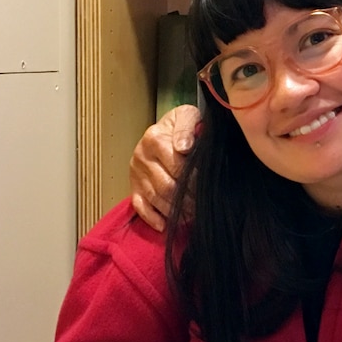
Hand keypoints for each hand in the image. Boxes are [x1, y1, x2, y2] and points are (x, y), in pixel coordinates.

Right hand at [129, 104, 200, 230]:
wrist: (166, 128)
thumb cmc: (184, 125)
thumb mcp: (188, 116)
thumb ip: (187, 127)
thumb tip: (184, 147)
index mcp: (154, 138)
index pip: (176, 166)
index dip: (194, 179)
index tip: (208, 187)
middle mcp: (141, 156)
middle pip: (166, 185)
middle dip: (187, 199)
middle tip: (203, 206)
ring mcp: (136, 173)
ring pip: (155, 198)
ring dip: (175, 211)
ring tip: (193, 215)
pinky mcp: (133, 186)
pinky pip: (140, 207)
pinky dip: (153, 218)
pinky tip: (166, 225)